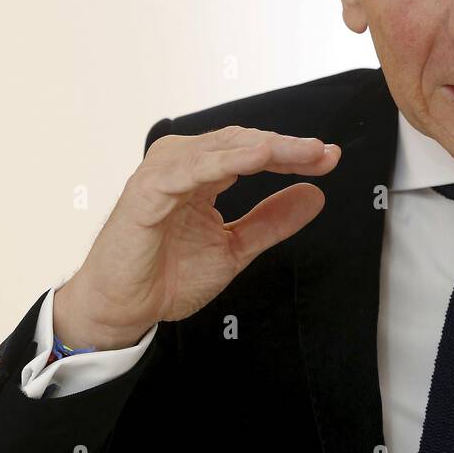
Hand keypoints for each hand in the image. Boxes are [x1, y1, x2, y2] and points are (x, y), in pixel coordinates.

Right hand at [54, 127, 338, 349]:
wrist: (124, 310)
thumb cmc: (167, 275)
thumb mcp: (236, 248)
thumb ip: (272, 222)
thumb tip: (314, 195)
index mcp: (203, 174)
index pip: (254, 151)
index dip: (293, 153)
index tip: (329, 159)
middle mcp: (183, 166)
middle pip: (242, 143)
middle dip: (286, 147)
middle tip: (323, 152)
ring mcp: (162, 175)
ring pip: (219, 149)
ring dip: (263, 148)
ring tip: (299, 151)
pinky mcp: (146, 193)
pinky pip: (187, 170)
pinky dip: (222, 161)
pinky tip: (254, 159)